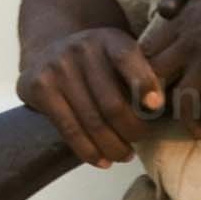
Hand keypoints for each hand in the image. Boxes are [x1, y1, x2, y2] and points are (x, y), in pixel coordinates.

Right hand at [18, 19, 168, 166]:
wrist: (48, 52)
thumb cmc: (97, 64)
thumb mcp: (119, 56)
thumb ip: (141, 74)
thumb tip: (161, 110)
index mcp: (109, 39)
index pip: (127, 58)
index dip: (144, 82)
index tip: (156, 107)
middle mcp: (81, 48)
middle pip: (112, 102)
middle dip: (133, 130)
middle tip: (142, 141)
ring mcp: (57, 67)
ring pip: (92, 121)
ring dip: (113, 146)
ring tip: (124, 156)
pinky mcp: (39, 88)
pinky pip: (69, 129)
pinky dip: (88, 151)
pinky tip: (102, 160)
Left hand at [132, 0, 200, 125]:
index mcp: (184, 19)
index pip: (150, 48)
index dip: (151, 65)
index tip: (161, 77)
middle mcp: (189, 43)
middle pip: (154, 75)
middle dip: (156, 93)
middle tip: (167, 108)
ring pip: (180, 98)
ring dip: (187, 117)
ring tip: (199, 128)